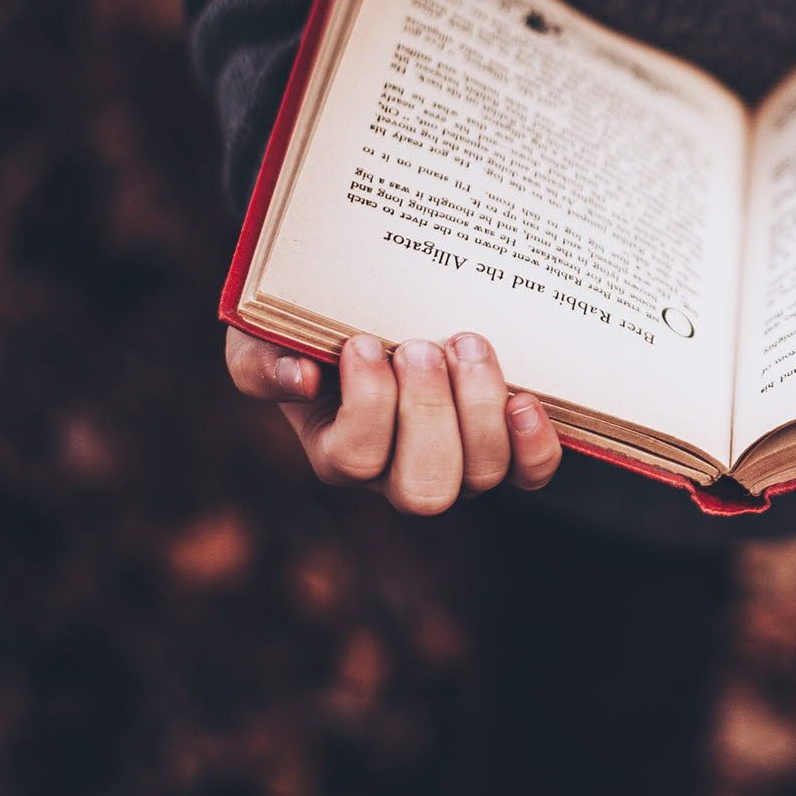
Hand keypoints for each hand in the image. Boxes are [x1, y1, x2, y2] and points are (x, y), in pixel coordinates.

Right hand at [223, 327, 561, 513]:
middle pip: (424, 489)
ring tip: (464, 342)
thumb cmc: (310, 327)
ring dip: (479, 405)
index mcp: (338, 451)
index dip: (368, 404)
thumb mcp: (262, 337)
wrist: (370, 306)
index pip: (355, 459)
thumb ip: (261, 363)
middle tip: (418, 347)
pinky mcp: (505, 448)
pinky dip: (534, 442)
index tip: (364, 342)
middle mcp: (398, 473)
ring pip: (480, 474)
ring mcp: (457, 464)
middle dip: (429, 413)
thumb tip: (300, 378)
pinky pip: (529, 471)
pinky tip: (524, 399)